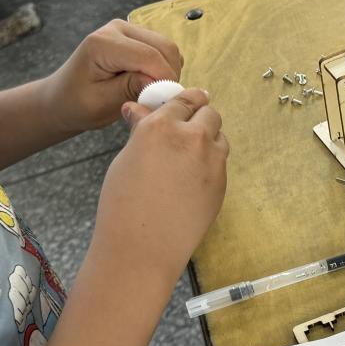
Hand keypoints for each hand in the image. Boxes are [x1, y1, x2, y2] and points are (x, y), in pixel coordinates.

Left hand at [37, 20, 183, 135]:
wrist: (63, 98)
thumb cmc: (76, 103)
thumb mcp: (100, 103)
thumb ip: (129, 89)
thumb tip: (160, 82)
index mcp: (103, 43)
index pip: (149, 56)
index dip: (164, 80)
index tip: (165, 103)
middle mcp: (116, 29)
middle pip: (164, 47)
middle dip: (168, 75)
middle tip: (160, 101)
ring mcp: (127, 29)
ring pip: (167, 48)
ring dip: (167, 72)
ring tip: (152, 94)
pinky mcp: (135, 36)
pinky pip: (163, 50)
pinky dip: (164, 68)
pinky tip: (150, 84)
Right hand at [89, 89, 228, 285]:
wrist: (142, 247)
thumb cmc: (122, 203)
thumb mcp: (126, 159)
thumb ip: (141, 130)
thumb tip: (137, 109)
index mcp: (161, 125)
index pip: (184, 99)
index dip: (185, 101)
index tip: (185, 102)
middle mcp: (191, 137)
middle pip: (209, 112)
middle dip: (199, 116)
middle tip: (187, 129)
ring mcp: (211, 160)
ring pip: (219, 136)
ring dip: (208, 138)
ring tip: (188, 156)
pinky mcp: (222, 182)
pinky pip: (220, 162)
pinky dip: (210, 162)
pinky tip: (192, 179)